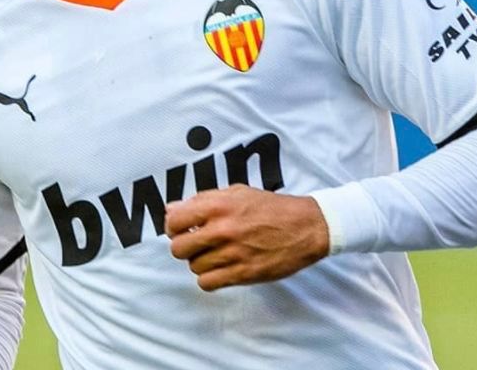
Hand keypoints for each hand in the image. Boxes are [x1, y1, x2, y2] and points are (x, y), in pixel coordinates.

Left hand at [165, 184, 329, 291]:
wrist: (305, 226)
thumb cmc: (270, 207)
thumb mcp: (236, 193)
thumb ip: (201, 200)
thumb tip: (171, 209)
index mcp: (219, 205)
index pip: (175, 221)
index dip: (173, 226)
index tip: (181, 229)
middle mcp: (223, 229)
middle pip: (179, 248)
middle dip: (183, 246)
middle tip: (195, 243)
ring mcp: (233, 253)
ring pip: (193, 266)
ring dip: (199, 261)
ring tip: (214, 254)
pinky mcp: (244, 274)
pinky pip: (208, 283)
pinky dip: (209, 278)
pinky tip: (219, 269)